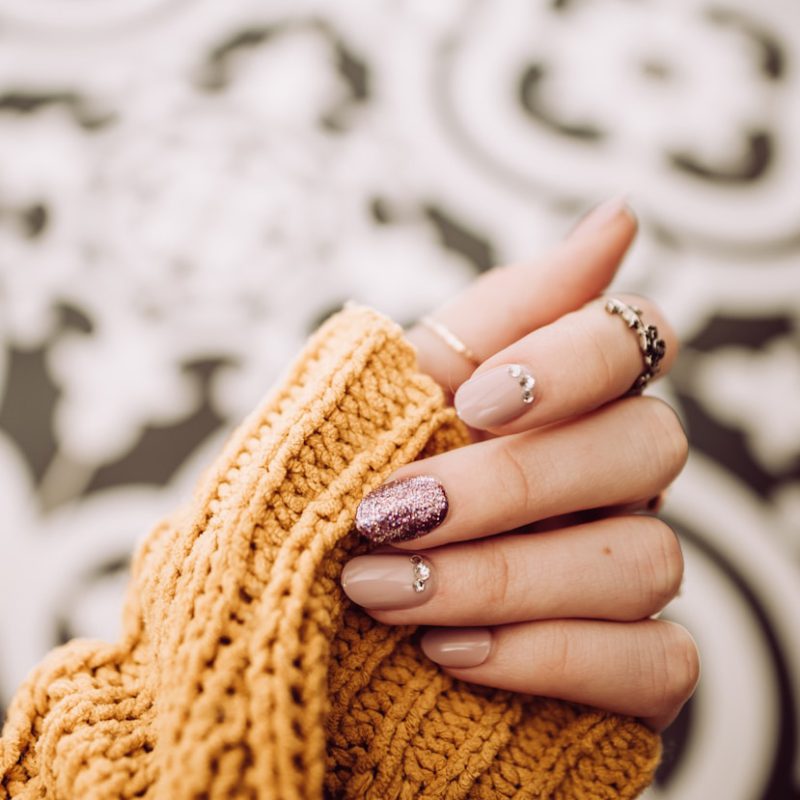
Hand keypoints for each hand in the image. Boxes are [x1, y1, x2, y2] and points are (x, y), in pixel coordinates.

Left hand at [341, 198, 698, 730]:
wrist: (296, 614)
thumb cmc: (348, 485)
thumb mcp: (395, 390)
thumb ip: (501, 312)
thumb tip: (622, 214)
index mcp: (565, 403)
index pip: (635, 337)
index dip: (570, 361)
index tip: (472, 399)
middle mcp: (615, 480)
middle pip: (650, 447)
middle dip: (511, 483)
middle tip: (394, 512)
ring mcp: (629, 573)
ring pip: (648, 560)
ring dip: (504, 578)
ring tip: (383, 590)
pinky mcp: (631, 671)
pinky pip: (654, 664)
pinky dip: (545, 658)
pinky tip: (449, 651)